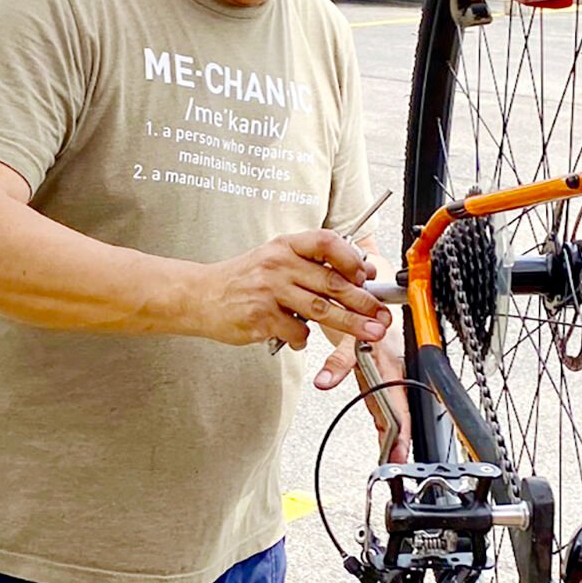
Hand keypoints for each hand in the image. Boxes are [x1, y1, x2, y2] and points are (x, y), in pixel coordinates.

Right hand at [204, 230, 387, 347]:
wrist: (200, 295)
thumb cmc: (241, 279)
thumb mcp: (273, 258)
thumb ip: (307, 264)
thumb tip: (352, 273)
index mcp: (286, 245)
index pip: (327, 242)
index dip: (352, 258)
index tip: (366, 275)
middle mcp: (279, 264)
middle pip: (332, 282)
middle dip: (363, 301)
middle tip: (382, 314)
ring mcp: (270, 290)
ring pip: (321, 310)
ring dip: (350, 324)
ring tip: (369, 333)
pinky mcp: (262, 317)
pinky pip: (297, 332)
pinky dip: (304, 340)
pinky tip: (299, 338)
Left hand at [315, 318, 410, 463]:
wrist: (369, 307)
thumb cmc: (367, 319)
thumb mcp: (350, 341)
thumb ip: (338, 363)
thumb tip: (324, 382)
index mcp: (394, 368)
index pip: (400, 407)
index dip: (401, 432)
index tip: (398, 451)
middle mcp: (395, 375)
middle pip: (401, 414)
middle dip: (400, 440)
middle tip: (395, 461)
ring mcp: (390, 380)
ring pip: (395, 412)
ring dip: (394, 436)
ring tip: (391, 457)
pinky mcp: (382, 381)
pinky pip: (386, 406)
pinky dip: (386, 425)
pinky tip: (385, 441)